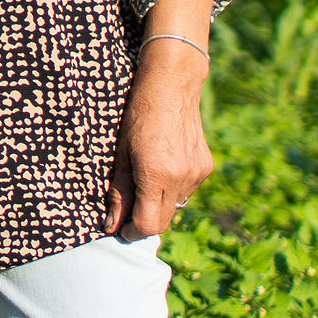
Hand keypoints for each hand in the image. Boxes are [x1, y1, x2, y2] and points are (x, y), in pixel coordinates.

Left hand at [105, 43, 213, 239]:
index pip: (147, 225)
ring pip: (176, 208)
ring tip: (145, 181)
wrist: (172, 86)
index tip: (120, 228)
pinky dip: (173, 190)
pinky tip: (164, 168)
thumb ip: (118, 193)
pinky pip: (187, 191)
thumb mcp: (120, 154)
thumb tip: (111, 226)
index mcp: (157, 173)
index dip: (131, 231)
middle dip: (144, 222)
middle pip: (163, 222)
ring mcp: (197, 173)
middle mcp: (181, 177)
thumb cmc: (138, 116)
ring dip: (159, 205)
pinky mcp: (206, 167)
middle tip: (128, 212)